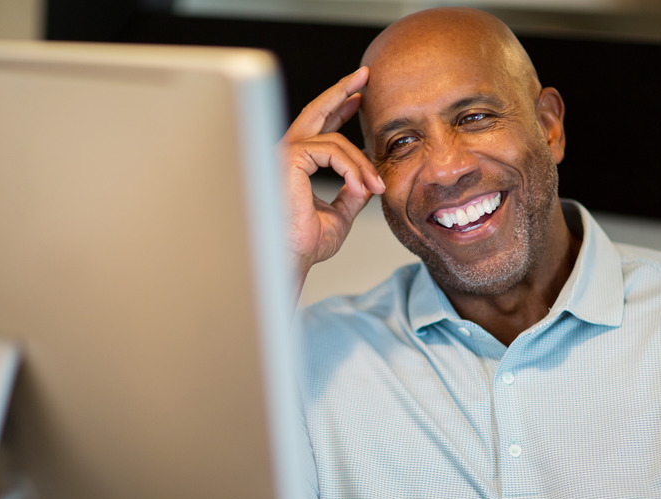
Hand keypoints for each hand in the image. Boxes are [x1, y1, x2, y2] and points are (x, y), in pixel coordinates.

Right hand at [279, 66, 385, 294]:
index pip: (317, 127)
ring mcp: (284, 154)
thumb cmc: (304, 243)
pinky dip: (353, 168)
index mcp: (293, 164)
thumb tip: (368, 180)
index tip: (359, 100)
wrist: (289, 259)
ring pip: (335, 140)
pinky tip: (362, 186)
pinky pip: (333, 151)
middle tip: (364, 76)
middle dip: (342, 90)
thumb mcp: (339, 214)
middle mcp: (284, 154)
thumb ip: (352, 193)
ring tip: (376, 185)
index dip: (339, 109)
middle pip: (315, 111)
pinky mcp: (289, 159)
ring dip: (362, 162)